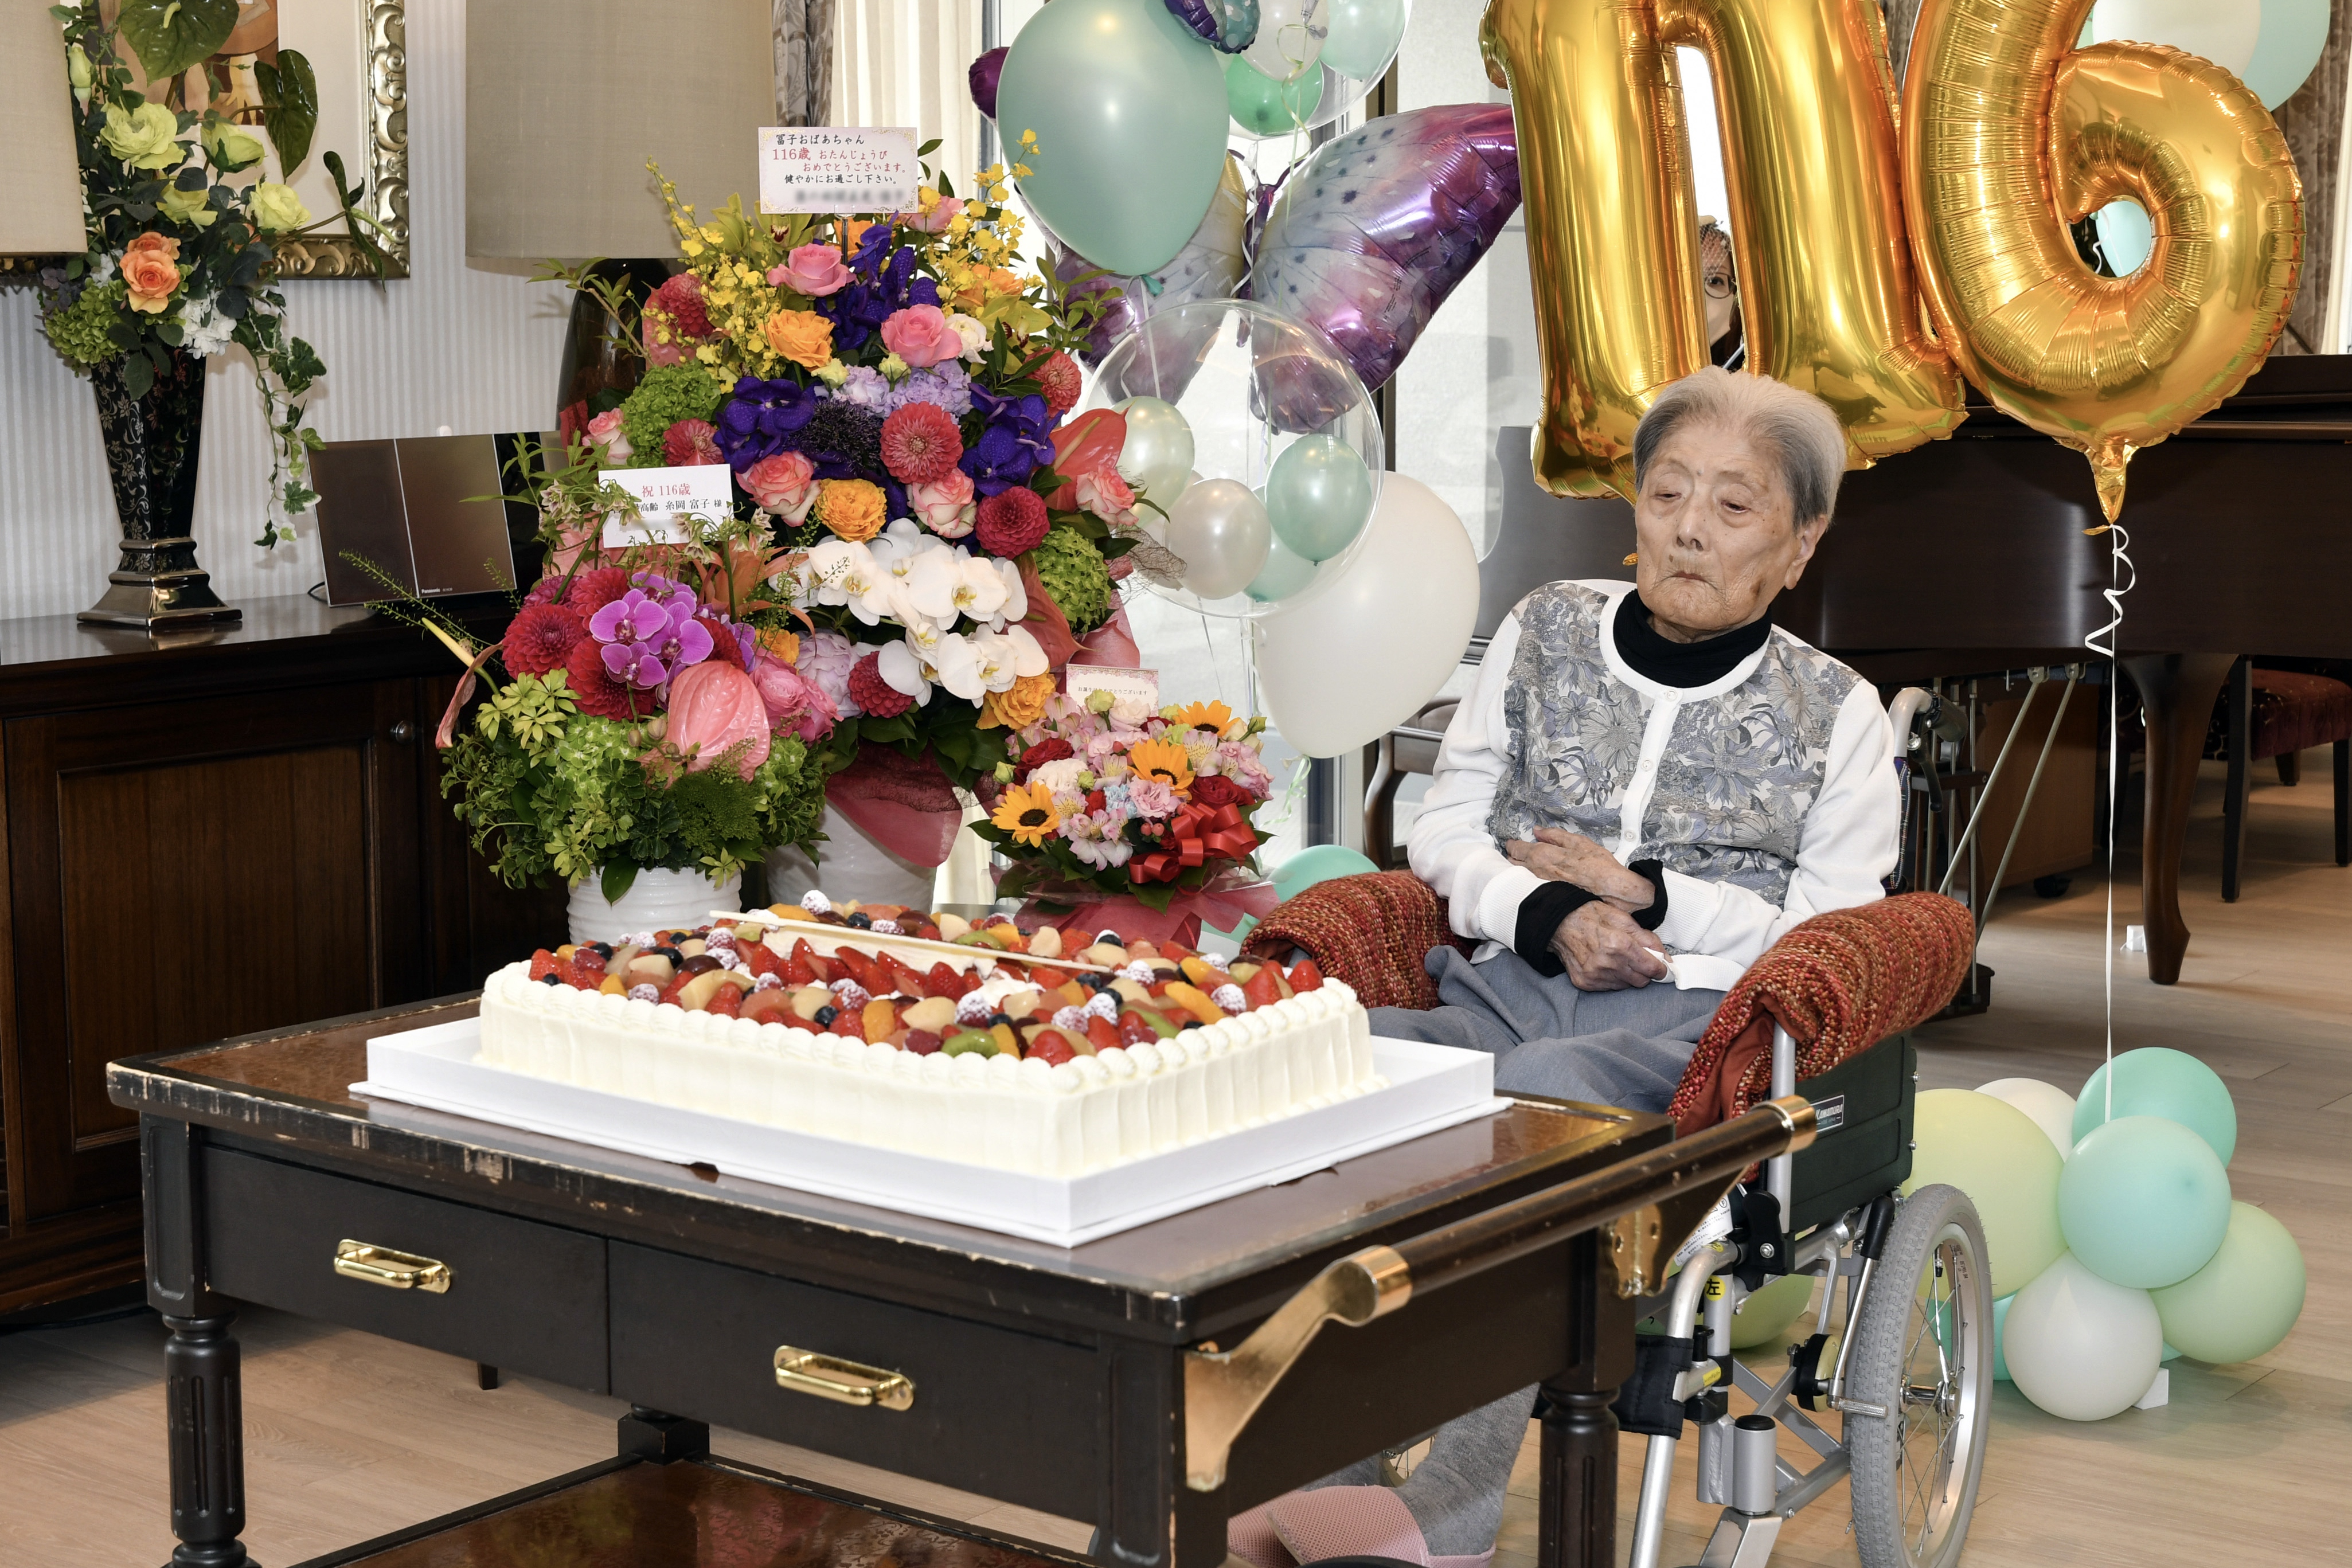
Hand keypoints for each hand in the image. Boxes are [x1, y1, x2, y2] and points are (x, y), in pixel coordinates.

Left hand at [1506, 826, 1655, 911]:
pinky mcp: (1544, 900)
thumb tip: (1537, 831)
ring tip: (1527, 868)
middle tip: (1520, 854)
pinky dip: (1526, 884)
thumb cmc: (1598, 866)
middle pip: (1511, 863)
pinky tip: (1535, 883)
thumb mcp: (1579, 843)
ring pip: (1517, 877)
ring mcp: (1538, 888)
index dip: (1513, 844)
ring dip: (1518, 871)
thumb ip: (1555, 835)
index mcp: (1541, 855)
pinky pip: (1527, 890)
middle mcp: (1535, 873)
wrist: (1612, 893)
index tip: (1515, 844)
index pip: (1515, 848)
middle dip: (1513, 857)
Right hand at [1550, 902, 1671, 990]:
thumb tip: (1666, 958)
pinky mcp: (1585, 983)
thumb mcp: (1624, 919)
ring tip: (1618, 959)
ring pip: (1626, 986)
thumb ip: (1648, 940)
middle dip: (1644, 972)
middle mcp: (1607, 963)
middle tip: (1638, 960)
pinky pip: (1610, 988)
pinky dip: (1613, 979)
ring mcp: (1595, 975)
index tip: (1663, 969)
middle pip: (1641, 981)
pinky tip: (1605, 965)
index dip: (1661, 969)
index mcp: (1620, 944)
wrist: (1559, 923)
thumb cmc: (1591, 916)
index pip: (1652, 968)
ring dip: (1628, 975)